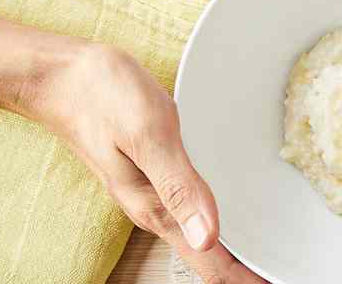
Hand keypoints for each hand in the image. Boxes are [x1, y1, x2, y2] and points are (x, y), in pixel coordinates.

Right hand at [26, 42, 265, 283]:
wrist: (63, 77)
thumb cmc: (103, 98)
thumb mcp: (148, 136)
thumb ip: (178, 186)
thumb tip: (208, 238)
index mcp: (154, 206)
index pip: (206, 261)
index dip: (242, 277)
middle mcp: (154, 205)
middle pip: (206, 255)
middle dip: (242, 271)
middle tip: (279, 275)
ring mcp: (153, 189)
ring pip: (198, 232)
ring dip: (231, 248)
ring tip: (265, 256)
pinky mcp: (155, 169)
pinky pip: (190, 205)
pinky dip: (216, 218)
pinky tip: (235, 212)